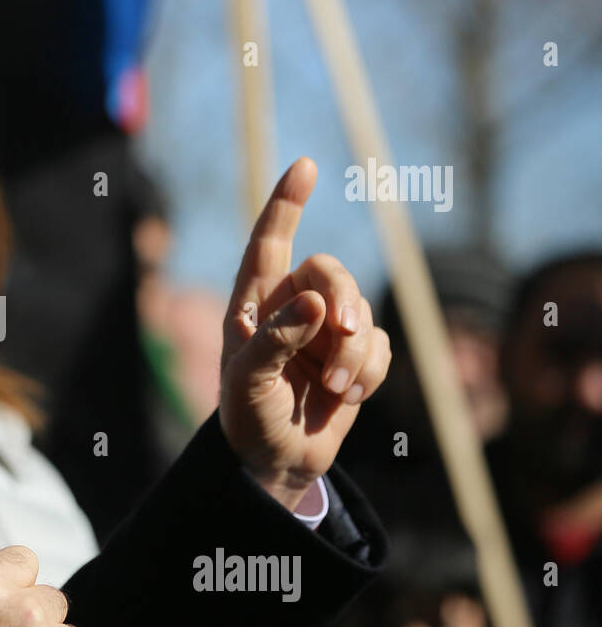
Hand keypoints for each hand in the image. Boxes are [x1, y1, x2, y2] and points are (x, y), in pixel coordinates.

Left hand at [219, 157, 391, 511]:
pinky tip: (347, 396)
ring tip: (334, 390)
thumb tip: (315, 302)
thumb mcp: (248, 381)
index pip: (269, 242)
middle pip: (332, 272)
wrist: (275, 461)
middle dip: (343, 303)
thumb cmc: (247, 417)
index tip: (305, 166)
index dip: (286, 204)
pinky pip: (378, 343)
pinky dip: (368, 371)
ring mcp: (324, 329)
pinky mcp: (353, 355)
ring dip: (353, 353)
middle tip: (342, 337)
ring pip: (360, 311)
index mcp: (253, 303)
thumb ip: (275, 339)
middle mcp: (290, 306)